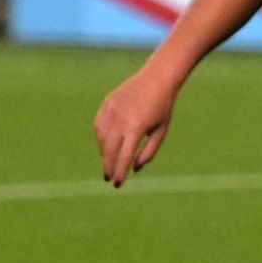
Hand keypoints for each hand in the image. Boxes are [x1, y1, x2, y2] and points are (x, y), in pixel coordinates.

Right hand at [95, 67, 179, 185]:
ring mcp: (111, 111)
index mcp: (136, 128)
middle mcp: (120, 120)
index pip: (124, 156)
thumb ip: (148, 151)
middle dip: (108, 166)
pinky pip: (99, 126)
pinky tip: (104, 147)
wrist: (156, 79)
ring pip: (102, 138)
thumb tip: (134, 168)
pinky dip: (100, 138)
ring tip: (108, 164)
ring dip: (103, 153)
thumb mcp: (160, 131)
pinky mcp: (106, 104)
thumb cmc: (162, 108)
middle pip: (109, 150)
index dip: (120, 172)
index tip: (118, 184)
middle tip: (109, 178)